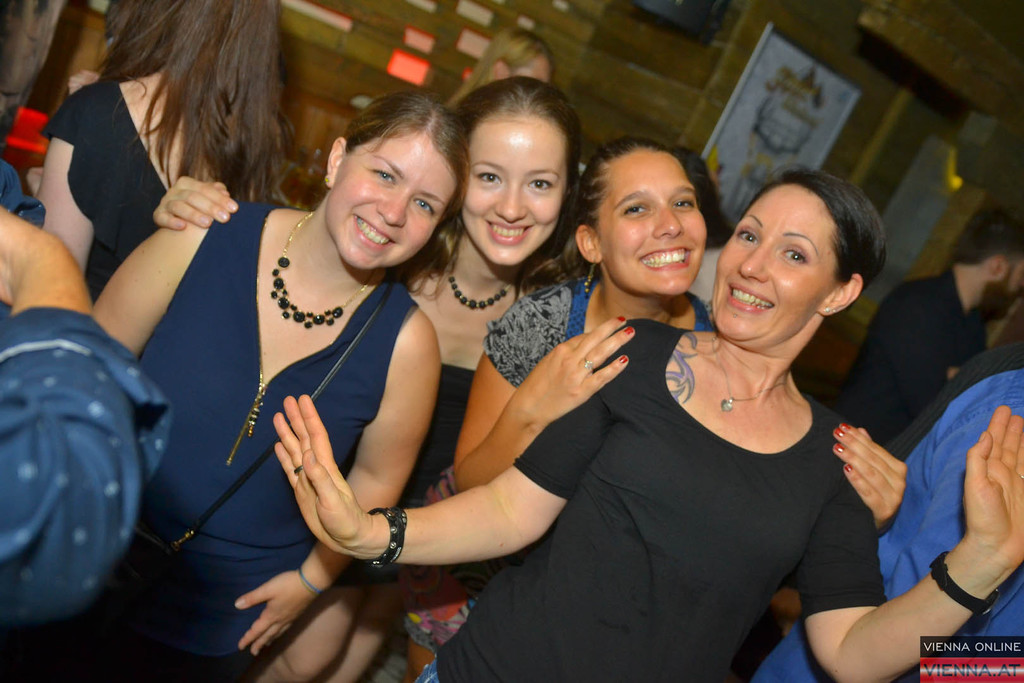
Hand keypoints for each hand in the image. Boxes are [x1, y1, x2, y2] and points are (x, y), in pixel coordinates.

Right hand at [153, 176, 237, 229]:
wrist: (178, 224)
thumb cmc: (198, 210)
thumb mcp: (208, 200)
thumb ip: (216, 195)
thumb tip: (224, 192)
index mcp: (187, 184)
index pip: (205, 189)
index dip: (220, 198)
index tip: (234, 209)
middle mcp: (175, 191)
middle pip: (193, 197)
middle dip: (211, 207)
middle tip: (225, 218)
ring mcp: (165, 203)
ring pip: (179, 206)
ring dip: (193, 215)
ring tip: (208, 223)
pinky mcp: (158, 215)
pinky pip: (163, 218)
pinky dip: (172, 222)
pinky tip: (182, 227)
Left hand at [234, 569, 317, 654]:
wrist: (311, 582)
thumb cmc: (288, 585)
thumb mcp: (268, 589)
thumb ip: (253, 598)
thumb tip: (237, 605)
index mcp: (271, 616)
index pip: (257, 630)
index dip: (248, 638)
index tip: (240, 646)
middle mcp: (280, 620)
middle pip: (268, 635)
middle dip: (259, 644)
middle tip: (253, 652)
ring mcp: (290, 618)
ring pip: (277, 633)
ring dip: (270, 639)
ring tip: (266, 644)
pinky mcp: (297, 614)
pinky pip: (285, 629)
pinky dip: (280, 633)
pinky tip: (281, 630)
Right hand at [274, 395, 372, 553]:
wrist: (350, 538)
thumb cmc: (346, 521)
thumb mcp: (333, 501)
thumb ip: (320, 479)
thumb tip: (307, 456)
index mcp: (325, 467)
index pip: (316, 436)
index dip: (309, 418)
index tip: (302, 399)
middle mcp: (316, 468)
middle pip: (304, 438)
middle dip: (296, 418)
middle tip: (287, 399)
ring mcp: (308, 479)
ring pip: (295, 450)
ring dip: (287, 433)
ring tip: (278, 417)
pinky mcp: (301, 490)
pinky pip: (290, 468)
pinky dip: (283, 456)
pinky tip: (278, 446)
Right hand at [512, 316, 632, 428]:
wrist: (528, 407)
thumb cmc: (537, 386)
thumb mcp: (548, 362)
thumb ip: (566, 354)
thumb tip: (583, 346)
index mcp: (560, 350)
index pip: (584, 337)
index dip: (598, 332)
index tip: (610, 327)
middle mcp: (569, 359)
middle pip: (594, 338)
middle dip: (611, 327)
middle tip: (624, 320)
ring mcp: (576, 375)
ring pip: (601, 353)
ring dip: (617, 341)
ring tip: (630, 332)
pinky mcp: (581, 391)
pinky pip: (601, 377)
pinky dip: (614, 368)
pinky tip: (625, 360)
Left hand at [833, 423, 906, 529]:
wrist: (873, 524)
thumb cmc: (873, 493)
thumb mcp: (873, 471)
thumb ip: (868, 452)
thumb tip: (860, 429)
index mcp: (898, 469)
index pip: (876, 449)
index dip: (859, 437)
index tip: (842, 427)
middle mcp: (899, 482)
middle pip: (873, 459)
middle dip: (854, 445)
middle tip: (837, 434)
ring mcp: (893, 498)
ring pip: (872, 474)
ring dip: (854, 459)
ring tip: (838, 449)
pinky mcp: (884, 511)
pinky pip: (869, 494)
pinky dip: (857, 481)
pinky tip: (846, 470)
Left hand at [960, 406, 1023, 573]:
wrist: (997, 547)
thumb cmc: (982, 518)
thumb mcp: (974, 485)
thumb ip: (977, 459)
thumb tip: (984, 436)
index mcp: (987, 469)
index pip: (993, 441)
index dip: (998, 425)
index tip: (1004, 410)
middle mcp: (1001, 474)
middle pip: (1007, 445)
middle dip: (1010, 429)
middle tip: (1014, 413)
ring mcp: (1015, 484)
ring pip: (1020, 456)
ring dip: (1021, 441)